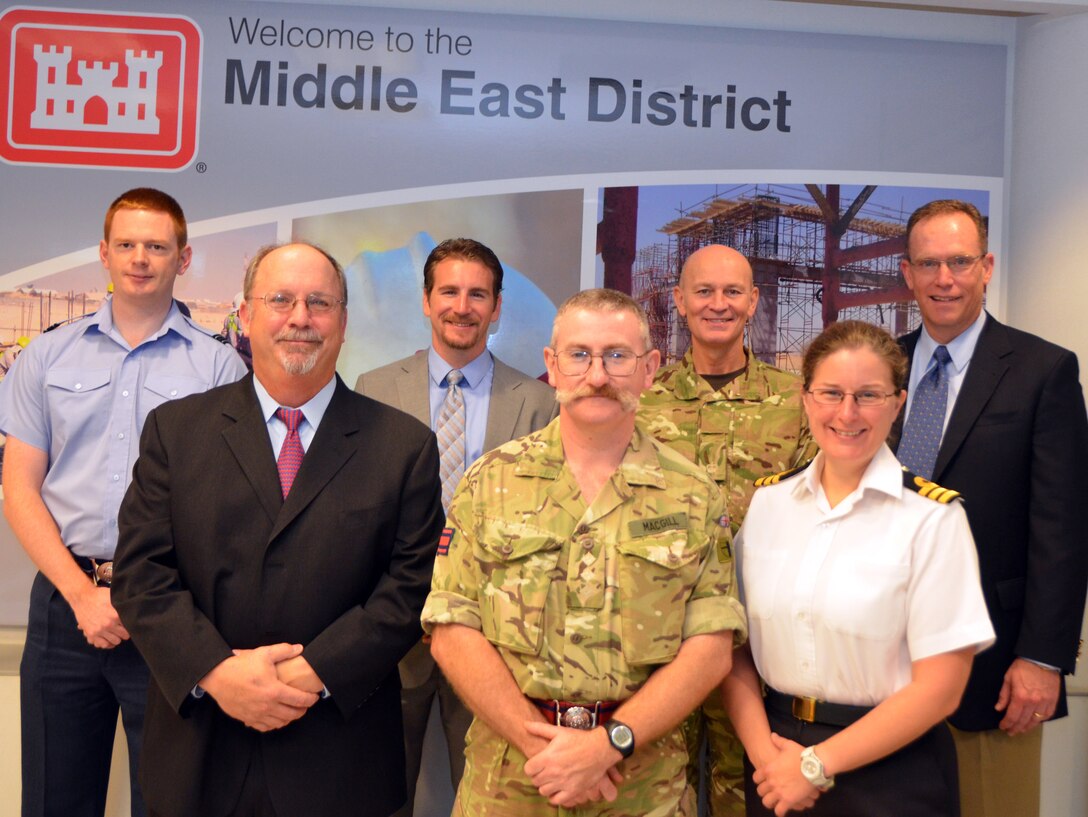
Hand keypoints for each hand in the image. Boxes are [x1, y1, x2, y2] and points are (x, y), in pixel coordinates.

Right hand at [70, 584, 129, 648]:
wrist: (82, 598)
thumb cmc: (100, 596)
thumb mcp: (114, 597)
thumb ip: (124, 604)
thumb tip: (135, 607)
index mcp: (116, 615)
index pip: (130, 625)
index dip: (131, 625)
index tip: (131, 623)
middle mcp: (109, 624)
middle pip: (124, 635)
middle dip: (125, 633)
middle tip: (124, 629)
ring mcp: (99, 630)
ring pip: (115, 641)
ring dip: (117, 638)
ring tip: (117, 634)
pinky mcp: (91, 634)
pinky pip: (102, 644)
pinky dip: (107, 644)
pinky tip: (109, 640)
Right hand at [199, 643, 318, 730]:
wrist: (217, 676)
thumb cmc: (241, 665)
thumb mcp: (264, 653)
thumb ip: (284, 650)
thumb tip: (299, 648)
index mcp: (274, 691)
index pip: (299, 700)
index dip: (310, 700)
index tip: (315, 697)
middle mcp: (267, 706)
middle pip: (292, 714)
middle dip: (302, 711)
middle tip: (306, 705)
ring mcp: (256, 714)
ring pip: (279, 723)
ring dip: (289, 718)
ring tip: (293, 711)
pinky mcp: (246, 718)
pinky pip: (264, 727)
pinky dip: (274, 725)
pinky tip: (276, 719)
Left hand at [523, 721, 623, 806]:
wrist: (600, 748)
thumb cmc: (579, 739)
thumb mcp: (559, 731)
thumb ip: (540, 729)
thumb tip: (525, 724)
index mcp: (547, 758)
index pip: (528, 769)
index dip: (531, 766)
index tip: (537, 764)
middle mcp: (553, 772)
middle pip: (535, 781)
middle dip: (538, 776)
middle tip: (545, 771)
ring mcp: (563, 783)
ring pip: (544, 791)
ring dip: (546, 786)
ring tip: (552, 779)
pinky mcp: (573, 791)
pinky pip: (557, 800)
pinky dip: (555, 796)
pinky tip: (558, 789)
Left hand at [753, 733, 820, 815]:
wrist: (813, 765)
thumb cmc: (800, 755)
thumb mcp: (788, 745)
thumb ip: (778, 741)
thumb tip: (772, 735)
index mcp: (769, 769)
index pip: (756, 778)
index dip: (759, 780)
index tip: (764, 781)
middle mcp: (771, 782)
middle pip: (760, 791)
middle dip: (764, 792)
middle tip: (770, 792)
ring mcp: (779, 792)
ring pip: (767, 802)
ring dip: (770, 802)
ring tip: (775, 802)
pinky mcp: (789, 801)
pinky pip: (779, 811)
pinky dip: (780, 812)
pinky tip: (783, 810)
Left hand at [996, 658, 1059, 735]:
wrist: (1042, 659)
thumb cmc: (1022, 667)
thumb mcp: (1008, 678)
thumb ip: (1004, 695)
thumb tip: (999, 708)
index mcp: (1020, 697)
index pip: (1012, 716)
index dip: (1007, 723)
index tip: (1003, 727)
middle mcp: (1033, 703)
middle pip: (1023, 721)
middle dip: (1016, 728)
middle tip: (1011, 732)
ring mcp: (1045, 703)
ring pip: (1036, 721)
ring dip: (1028, 727)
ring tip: (1021, 730)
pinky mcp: (1053, 701)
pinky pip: (1047, 715)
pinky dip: (1040, 721)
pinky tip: (1035, 722)